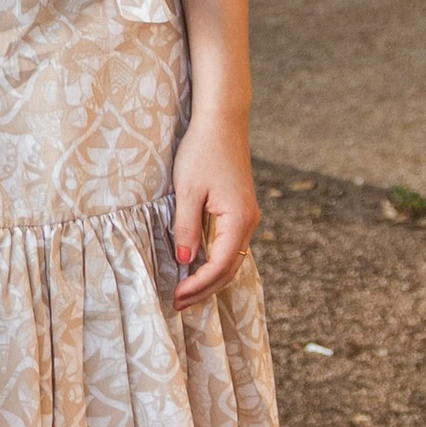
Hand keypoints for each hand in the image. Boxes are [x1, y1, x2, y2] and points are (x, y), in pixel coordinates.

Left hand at [170, 108, 258, 304]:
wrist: (222, 122)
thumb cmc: (202, 152)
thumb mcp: (187, 190)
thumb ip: (186, 227)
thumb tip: (186, 260)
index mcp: (238, 220)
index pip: (219, 266)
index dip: (198, 285)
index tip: (176, 296)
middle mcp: (249, 223)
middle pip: (229, 269)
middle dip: (203, 289)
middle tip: (178, 304)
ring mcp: (248, 217)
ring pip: (231, 260)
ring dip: (209, 279)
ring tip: (186, 293)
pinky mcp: (241, 211)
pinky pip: (231, 247)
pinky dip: (215, 263)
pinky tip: (198, 269)